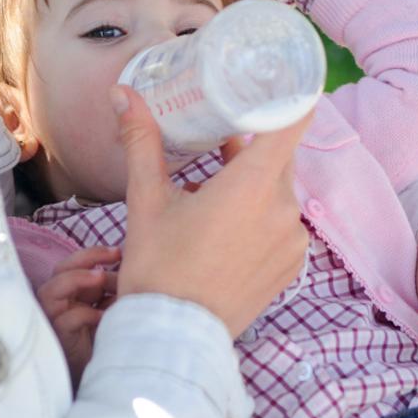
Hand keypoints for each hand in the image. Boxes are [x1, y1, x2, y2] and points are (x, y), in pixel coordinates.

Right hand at [35, 245, 120, 389]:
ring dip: (77, 279)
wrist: (102, 375)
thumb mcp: (111, 307)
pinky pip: (67, 319)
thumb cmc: (105, 338)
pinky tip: (103, 317)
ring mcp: (54, 318)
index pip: (73, 263)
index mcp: (72, 292)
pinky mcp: (59, 336)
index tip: (119, 251)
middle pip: (60, 269)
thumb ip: (112, 289)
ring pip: (51, 290)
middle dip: (85, 258)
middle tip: (113, 256)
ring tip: (101, 278)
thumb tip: (129, 266)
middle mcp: (59, 301)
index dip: (93, 253)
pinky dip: (85, 313)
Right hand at [112, 85, 311, 336]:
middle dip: (251, 144)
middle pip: (279, 156)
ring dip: (253, 184)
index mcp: (252, 186)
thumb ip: (142, 141)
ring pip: (278, 191)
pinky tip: (227, 228)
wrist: (173, 337)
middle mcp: (283, 209)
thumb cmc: (158, 266)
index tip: (276, 80)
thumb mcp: (147, 199)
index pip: (292, 122)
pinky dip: (261, 216)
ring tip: (213, 190)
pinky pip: (282, 223)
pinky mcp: (292, 265)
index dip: (289, 95)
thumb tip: (125, 95)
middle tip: (220, 134)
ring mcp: (292, 240)